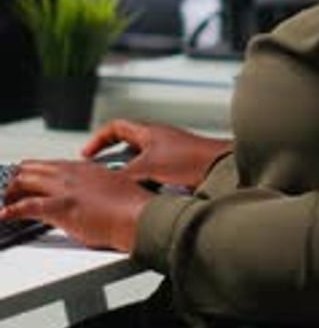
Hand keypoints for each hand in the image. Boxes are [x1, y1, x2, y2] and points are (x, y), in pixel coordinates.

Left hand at [0, 159, 152, 251]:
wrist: (140, 215)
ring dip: (11, 192)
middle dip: (17, 179)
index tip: (25, 177)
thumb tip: (92, 197)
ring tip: (4, 201)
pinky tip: (3, 215)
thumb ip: (98, 188)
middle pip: (33, 169)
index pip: (50, 165)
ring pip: (26, 182)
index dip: (34, 172)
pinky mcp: (62, 208)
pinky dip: (12, 210)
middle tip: (8, 190)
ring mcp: (66, 189)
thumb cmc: (133, 206)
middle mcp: (72, 174)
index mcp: (84, 169)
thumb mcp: (114, 188)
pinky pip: (28, 206)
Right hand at [81, 118, 231, 190]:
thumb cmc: (192, 160)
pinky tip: (145, 200)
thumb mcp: (148, 167)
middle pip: (126, 150)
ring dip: (131, 180)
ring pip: (140, 168)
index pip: (116, 127)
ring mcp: (170, 156)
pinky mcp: (179, 172)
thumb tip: (106, 186)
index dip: (98, 140)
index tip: (86, 155)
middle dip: (114, 165)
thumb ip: (125, 175)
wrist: (222, 170)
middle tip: (103, 180)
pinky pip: (154, 179)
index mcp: (149, 132)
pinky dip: (146, 188)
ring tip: (124, 193)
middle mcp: (159, 141)